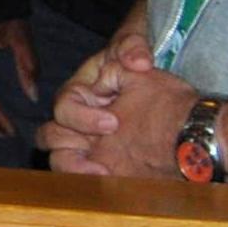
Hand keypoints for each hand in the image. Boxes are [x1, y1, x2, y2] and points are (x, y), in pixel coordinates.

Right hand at [37, 32, 193, 179]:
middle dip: (72, 145)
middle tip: (107, 148)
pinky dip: (92, 179)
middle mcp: (78, 119)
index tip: (113, 123)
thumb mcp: (137, 46)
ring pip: (61, 159)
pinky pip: (84, 175)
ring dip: (75, 168)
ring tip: (103, 174)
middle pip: (52, 136)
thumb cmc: (145, 66)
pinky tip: (114, 181)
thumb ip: (132, 45)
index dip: (82, 117)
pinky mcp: (101, 162)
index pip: (64, 106)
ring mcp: (88, 143)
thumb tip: (137, 62)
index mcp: (80, 93)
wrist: (175, 106)